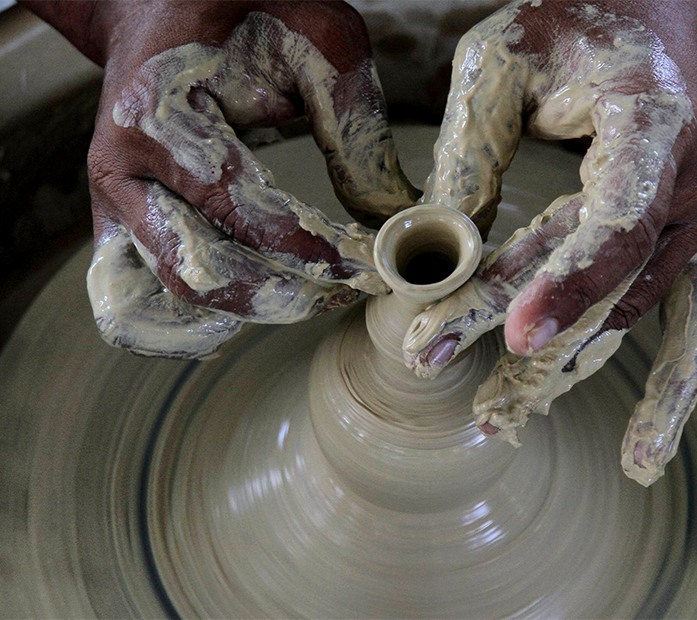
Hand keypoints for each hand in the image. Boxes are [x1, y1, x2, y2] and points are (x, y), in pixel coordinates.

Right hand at [26, 0, 418, 357]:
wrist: (158, 3)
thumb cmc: (243, 12)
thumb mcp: (318, 40)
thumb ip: (355, 129)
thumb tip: (391, 215)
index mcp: (159, 119)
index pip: (245, 215)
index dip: (316, 254)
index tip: (374, 267)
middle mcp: (122, 173)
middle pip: (205, 276)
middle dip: (290, 296)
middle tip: (351, 289)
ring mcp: (111, 205)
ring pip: (174, 297)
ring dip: (250, 314)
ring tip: (312, 297)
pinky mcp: (115, 224)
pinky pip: (136, 302)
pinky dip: (189, 326)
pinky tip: (253, 311)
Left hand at [406, 0, 696, 484]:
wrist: (670, 9)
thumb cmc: (581, 21)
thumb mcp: (505, 60)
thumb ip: (469, 148)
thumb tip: (429, 244)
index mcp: (655, 126)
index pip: (612, 221)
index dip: (560, 283)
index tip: (505, 333)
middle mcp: (693, 185)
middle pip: (599, 281)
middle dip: (509, 325)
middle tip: (426, 357)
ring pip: (627, 315)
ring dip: (559, 364)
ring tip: (495, 411)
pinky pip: (694, 328)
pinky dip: (670, 391)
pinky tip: (642, 454)